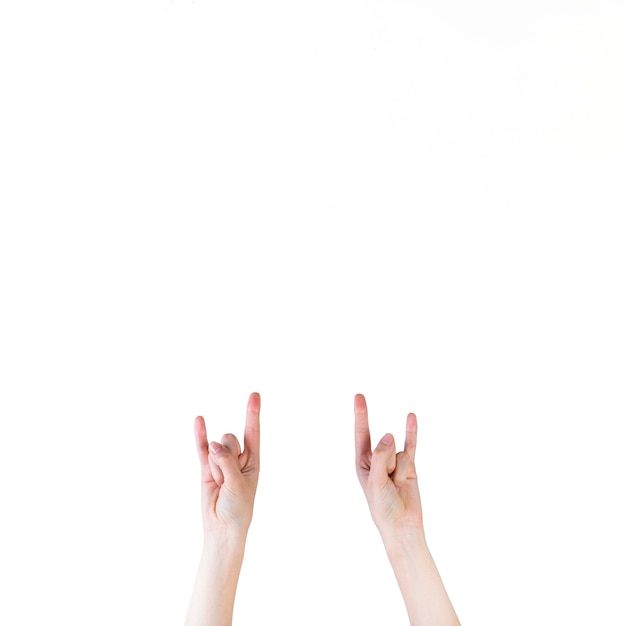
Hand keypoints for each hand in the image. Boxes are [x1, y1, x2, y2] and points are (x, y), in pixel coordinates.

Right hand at [194, 392, 260, 538]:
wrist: (222, 529)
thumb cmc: (238, 509)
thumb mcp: (239, 484)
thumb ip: (227, 462)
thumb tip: (213, 445)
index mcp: (253, 460)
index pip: (253, 431)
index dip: (253, 412)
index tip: (254, 394)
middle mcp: (238, 457)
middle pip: (231, 439)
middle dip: (227, 456)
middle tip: (227, 478)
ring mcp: (220, 461)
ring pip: (216, 447)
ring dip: (216, 465)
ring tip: (219, 483)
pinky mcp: (205, 468)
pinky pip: (201, 448)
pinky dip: (200, 434)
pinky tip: (199, 419)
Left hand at [354, 393, 423, 536]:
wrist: (403, 526)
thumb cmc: (383, 507)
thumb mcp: (375, 482)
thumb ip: (380, 456)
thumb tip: (389, 434)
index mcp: (363, 463)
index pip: (361, 433)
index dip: (361, 414)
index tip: (359, 396)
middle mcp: (377, 458)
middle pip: (383, 446)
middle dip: (387, 462)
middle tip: (388, 483)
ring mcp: (394, 460)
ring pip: (399, 452)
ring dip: (400, 470)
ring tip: (398, 486)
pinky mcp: (410, 465)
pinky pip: (411, 445)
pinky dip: (411, 431)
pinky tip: (410, 416)